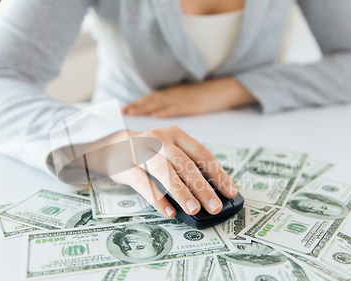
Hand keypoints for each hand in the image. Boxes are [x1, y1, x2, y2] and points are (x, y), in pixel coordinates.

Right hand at [85, 126, 237, 218]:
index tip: (230, 192)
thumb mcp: (168, 150)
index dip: (218, 174)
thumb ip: (186, 165)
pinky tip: (169, 211)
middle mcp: (160, 140)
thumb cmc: (147, 152)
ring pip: (165, 172)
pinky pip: (143, 184)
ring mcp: (141, 152)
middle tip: (215, 206)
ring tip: (194, 210)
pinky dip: (157, 199)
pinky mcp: (126, 166)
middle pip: (185, 164)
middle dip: (202, 187)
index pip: (202, 155)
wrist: (109, 145)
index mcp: (176, 135)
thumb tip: (211, 193)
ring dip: (181, 193)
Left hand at [121, 77, 255, 117]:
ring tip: (131, 113)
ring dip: (144, 108)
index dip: (136, 104)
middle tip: (120, 112)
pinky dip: (165, 112)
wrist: (230, 87)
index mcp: (174, 94)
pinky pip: (178, 107)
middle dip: (135, 106)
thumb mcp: (189, 101)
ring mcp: (185, 98)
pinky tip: (155, 116)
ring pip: (160, 103)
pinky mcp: (195, 103)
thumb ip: (175, 108)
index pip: (151, 99)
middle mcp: (176, 94)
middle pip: (151, 100)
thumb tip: (161, 123)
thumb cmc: (210, 97)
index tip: (122, 109)